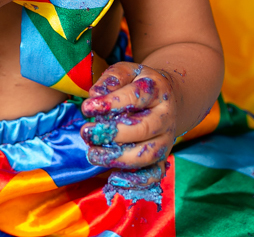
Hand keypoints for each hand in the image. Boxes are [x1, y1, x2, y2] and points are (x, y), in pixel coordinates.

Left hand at [80, 63, 178, 189]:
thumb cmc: (138, 83)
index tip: (87, 107)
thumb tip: (96, 95)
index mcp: (157, 90)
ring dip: (118, 158)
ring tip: (93, 154)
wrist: (166, 97)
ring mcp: (166, 140)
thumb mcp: (127, 71)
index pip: (136, 96)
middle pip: (144, 128)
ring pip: (147, 154)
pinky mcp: (162, 158)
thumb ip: (112, 78)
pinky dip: (135, 181)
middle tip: (87, 132)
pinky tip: (113, 179)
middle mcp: (165, 117)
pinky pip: (153, 175)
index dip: (110, 103)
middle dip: (112, 133)